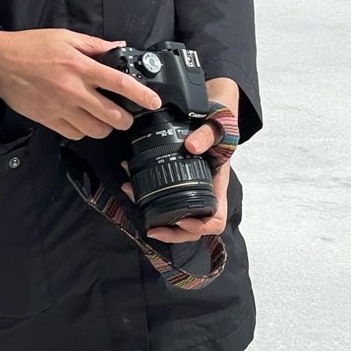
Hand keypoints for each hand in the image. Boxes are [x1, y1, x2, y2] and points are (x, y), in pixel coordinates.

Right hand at [0, 29, 161, 140]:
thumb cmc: (30, 47)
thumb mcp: (65, 37)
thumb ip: (94, 45)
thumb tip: (118, 47)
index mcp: (80, 67)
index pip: (119, 83)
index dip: (141, 94)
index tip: (153, 102)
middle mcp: (73, 91)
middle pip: (112, 115)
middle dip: (126, 118)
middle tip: (127, 114)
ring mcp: (60, 108)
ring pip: (95, 130)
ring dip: (105, 127)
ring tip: (105, 118)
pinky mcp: (48, 120)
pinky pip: (75, 135)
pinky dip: (83, 131)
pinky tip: (83, 121)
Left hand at [121, 120, 230, 243]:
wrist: (212, 117)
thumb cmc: (219, 126)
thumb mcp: (217, 127)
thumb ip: (207, 135)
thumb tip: (192, 146)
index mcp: (217, 187)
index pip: (215, 220)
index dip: (199, 227)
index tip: (182, 222)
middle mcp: (205, 194)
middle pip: (193, 228)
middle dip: (172, 233)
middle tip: (152, 230)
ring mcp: (191, 191)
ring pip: (176, 218)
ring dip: (156, 217)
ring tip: (134, 200)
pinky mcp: (177, 184)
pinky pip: (165, 201)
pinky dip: (148, 199)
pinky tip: (132, 186)